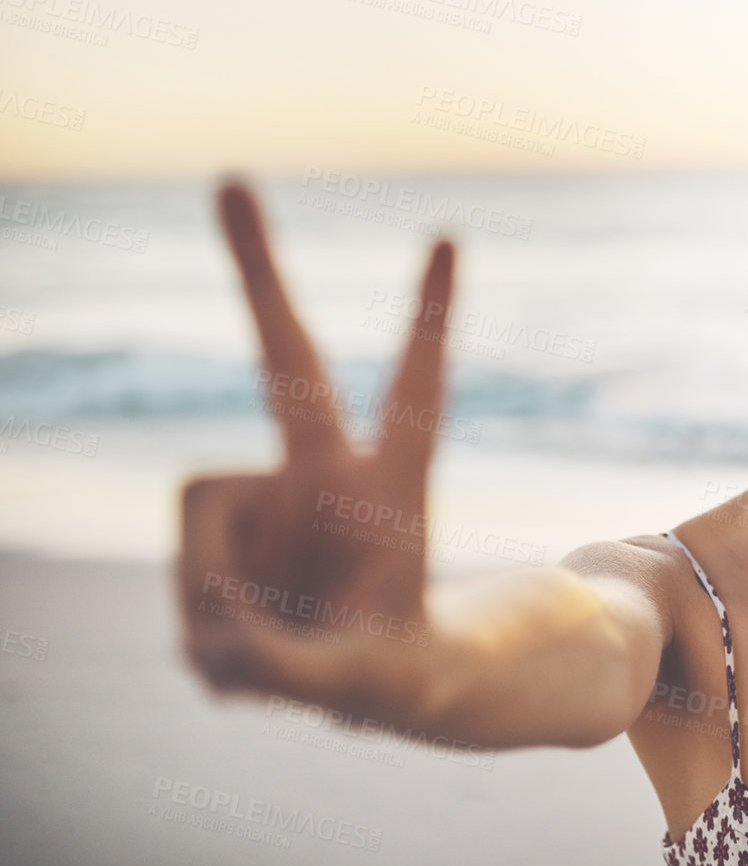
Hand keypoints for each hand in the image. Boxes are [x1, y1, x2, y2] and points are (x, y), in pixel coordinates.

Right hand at [177, 181, 454, 717]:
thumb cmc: (386, 661)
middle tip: (229, 178)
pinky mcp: (216, 527)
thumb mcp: (369, 687)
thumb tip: (210, 642)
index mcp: (394, 484)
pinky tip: (249, 642)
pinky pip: (185, 570)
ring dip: (230, 607)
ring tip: (289, 635)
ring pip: (204, 530)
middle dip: (259, 269)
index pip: (418, 388)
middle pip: (287, 362)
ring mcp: (268, 494)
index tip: (446, 233)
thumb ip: (293, 666)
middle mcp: (327, 472)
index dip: (427, 317)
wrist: (369, 682)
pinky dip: (210, 628)